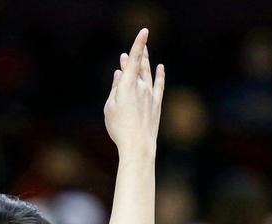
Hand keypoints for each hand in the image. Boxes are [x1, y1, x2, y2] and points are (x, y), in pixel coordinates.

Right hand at [104, 28, 164, 156]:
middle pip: (139, 65)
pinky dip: (160, 75)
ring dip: (146, 61)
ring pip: (149, 73)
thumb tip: (119, 74)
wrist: (138, 144)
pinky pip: (160, 84)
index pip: (133, 59)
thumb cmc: (119, 127)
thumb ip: (115, 88)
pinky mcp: (157, 103)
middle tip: (138, 44)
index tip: (144, 32)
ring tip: (145, 52)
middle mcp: (141, 86)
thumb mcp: (109, 107)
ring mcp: (151, 94)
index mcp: (127, 85)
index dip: (138, 44)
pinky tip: (161, 67)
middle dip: (137, 54)